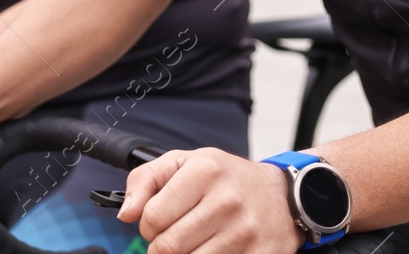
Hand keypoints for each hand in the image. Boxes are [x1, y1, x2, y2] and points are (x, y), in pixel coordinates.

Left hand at [119, 148, 299, 253]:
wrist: (282, 196)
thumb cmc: (228, 179)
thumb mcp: (186, 162)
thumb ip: (146, 180)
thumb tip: (126, 213)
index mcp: (205, 171)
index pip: (151, 216)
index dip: (148, 225)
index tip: (158, 223)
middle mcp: (226, 200)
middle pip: (167, 247)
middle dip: (162, 247)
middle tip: (174, 237)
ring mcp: (244, 231)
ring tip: (194, 243)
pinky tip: (213, 249)